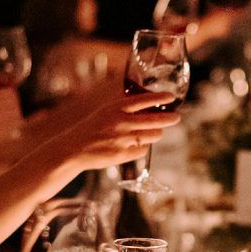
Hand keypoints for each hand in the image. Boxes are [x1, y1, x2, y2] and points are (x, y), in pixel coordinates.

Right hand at [62, 91, 180, 169]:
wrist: (74, 148)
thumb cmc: (93, 128)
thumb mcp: (107, 112)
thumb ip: (126, 109)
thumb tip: (153, 110)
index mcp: (116, 108)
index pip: (143, 100)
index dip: (159, 97)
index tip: (170, 97)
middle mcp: (121, 122)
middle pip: (155, 120)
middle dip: (170, 118)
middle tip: (176, 117)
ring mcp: (123, 139)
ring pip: (153, 135)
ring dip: (156, 134)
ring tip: (153, 132)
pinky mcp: (123, 154)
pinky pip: (143, 149)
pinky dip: (142, 147)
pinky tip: (133, 145)